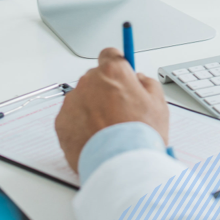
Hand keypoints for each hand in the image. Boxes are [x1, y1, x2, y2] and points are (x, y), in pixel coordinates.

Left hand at [55, 47, 169, 172]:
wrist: (120, 164)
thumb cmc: (139, 135)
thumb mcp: (158, 103)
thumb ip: (147, 84)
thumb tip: (139, 80)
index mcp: (113, 72)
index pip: (110, 54)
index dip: (118, 65)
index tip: (121, 73)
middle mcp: (89, 82)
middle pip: (96, 78)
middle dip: (105, 89)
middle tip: (120, 110)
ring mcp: (72, 102)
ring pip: (83, 98)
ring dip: (92, 107)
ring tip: (108, 129)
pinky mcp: (61, 123)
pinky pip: (71, 117)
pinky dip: (80, 124)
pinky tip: (96, 137)